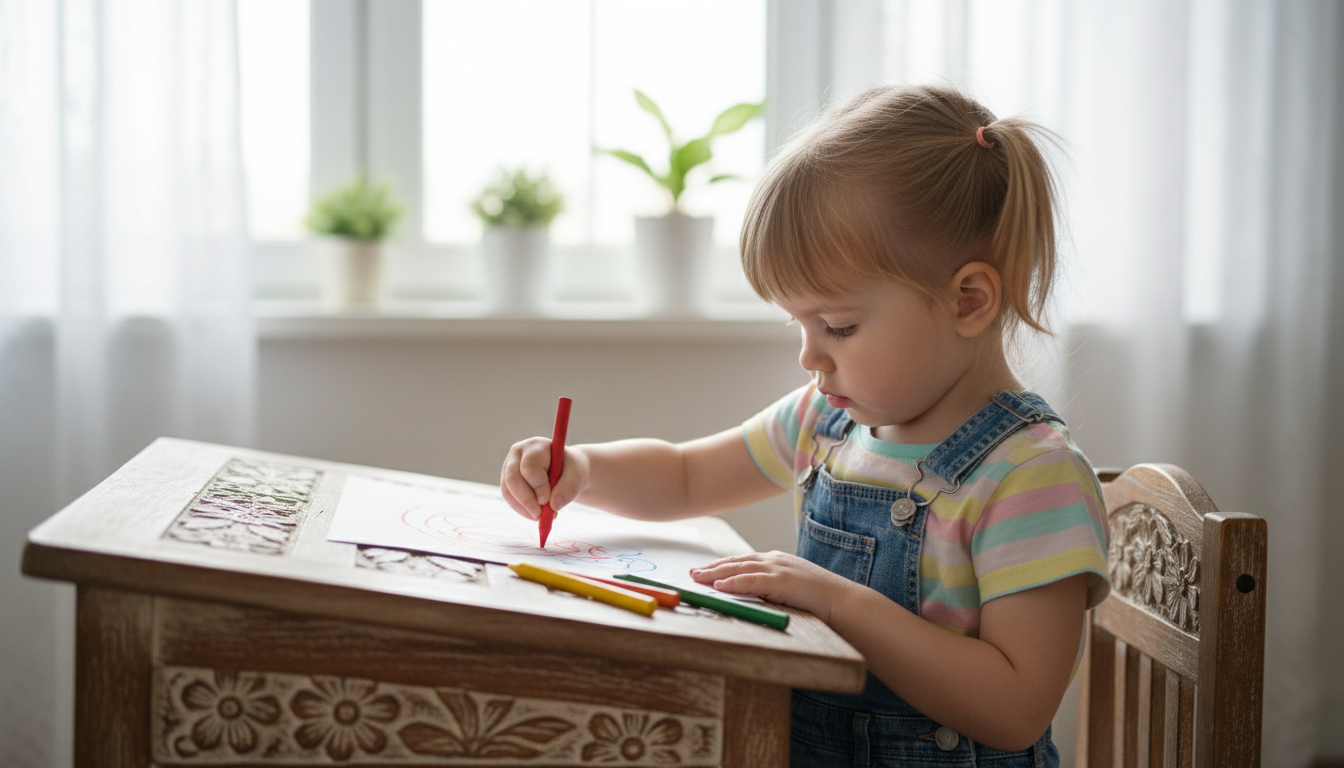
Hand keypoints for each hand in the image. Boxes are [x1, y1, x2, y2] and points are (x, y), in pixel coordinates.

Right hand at [500, 438, 587, 520]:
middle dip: (526, 500)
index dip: (537, 485)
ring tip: (541, 517)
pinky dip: (521, 509)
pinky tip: (534, 514)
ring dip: (523, 508)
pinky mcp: (507, 481)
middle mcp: (518, 453)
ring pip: (508, 490)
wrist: (566, 471)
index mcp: (536, 446)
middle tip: (539, 516)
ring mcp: (509, 467)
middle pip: (513, 478)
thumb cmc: (571, 470)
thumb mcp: (577, 476)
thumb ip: (568, 488)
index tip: (547, 501)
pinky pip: (509, 498)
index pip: (530, 466)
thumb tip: (554, 506)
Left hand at [690, 551, 859, 621]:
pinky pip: (751, 581)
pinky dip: (733, 582)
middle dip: (712, 567)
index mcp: (777, 560)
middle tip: (693, 573)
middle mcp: (775, 560)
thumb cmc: (819, 600)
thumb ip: (771, 589)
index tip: (705, 570)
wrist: (843, 602)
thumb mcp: (790, 589)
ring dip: (715, 573)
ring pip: (739, 568)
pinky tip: (719, 586)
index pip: (743, 560)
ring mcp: (778, 568)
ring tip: (698, 578)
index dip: (722, 565)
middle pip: (736, 561)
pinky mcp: (781, 581)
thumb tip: (752, 597)